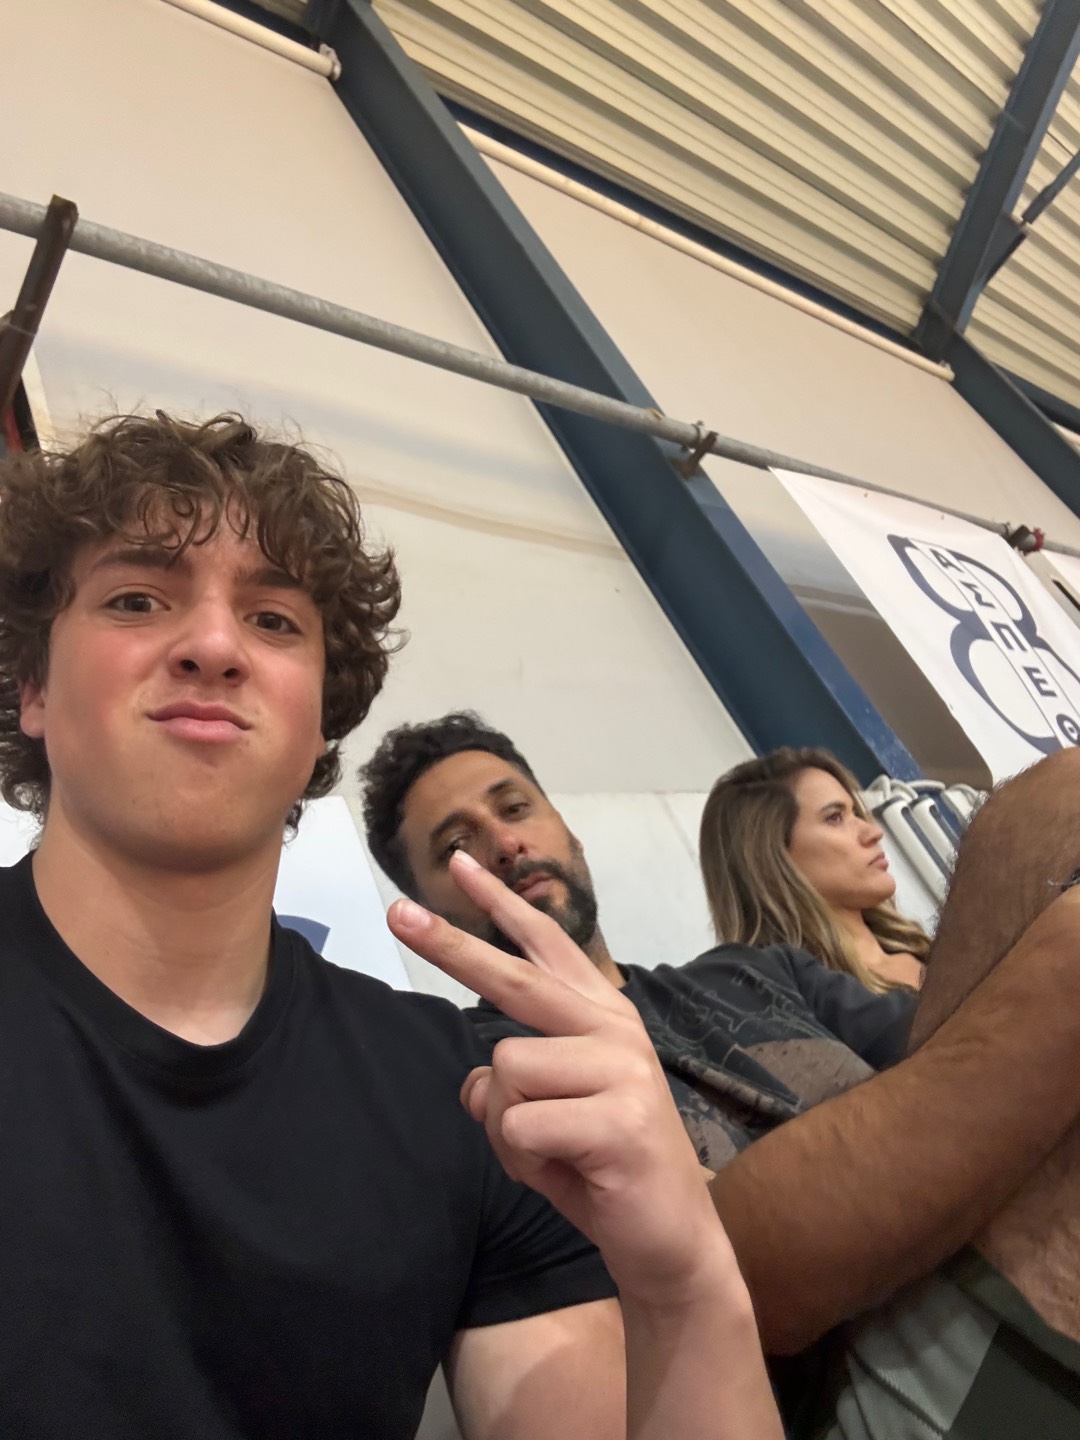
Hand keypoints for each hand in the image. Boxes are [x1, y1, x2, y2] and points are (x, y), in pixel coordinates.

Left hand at [388, 850, 736, 1307]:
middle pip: (515, 979)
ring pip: (506, 1072)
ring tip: (555, 1153)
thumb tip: (476, 1081)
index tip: (458, 864)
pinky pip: (519, 1125)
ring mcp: (621, 1070)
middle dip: (451, 947)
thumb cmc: (600, 1166)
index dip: (499, 905)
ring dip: (508, 1128)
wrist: (668, 1240)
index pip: (545, 946)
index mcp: (600, 1016)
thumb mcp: (547, 1115)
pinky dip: (522, 1161)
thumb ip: (512, 1081)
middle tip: (397, 914)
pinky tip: (570, 1173)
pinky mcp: (619, 1120)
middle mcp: (613, 1028)